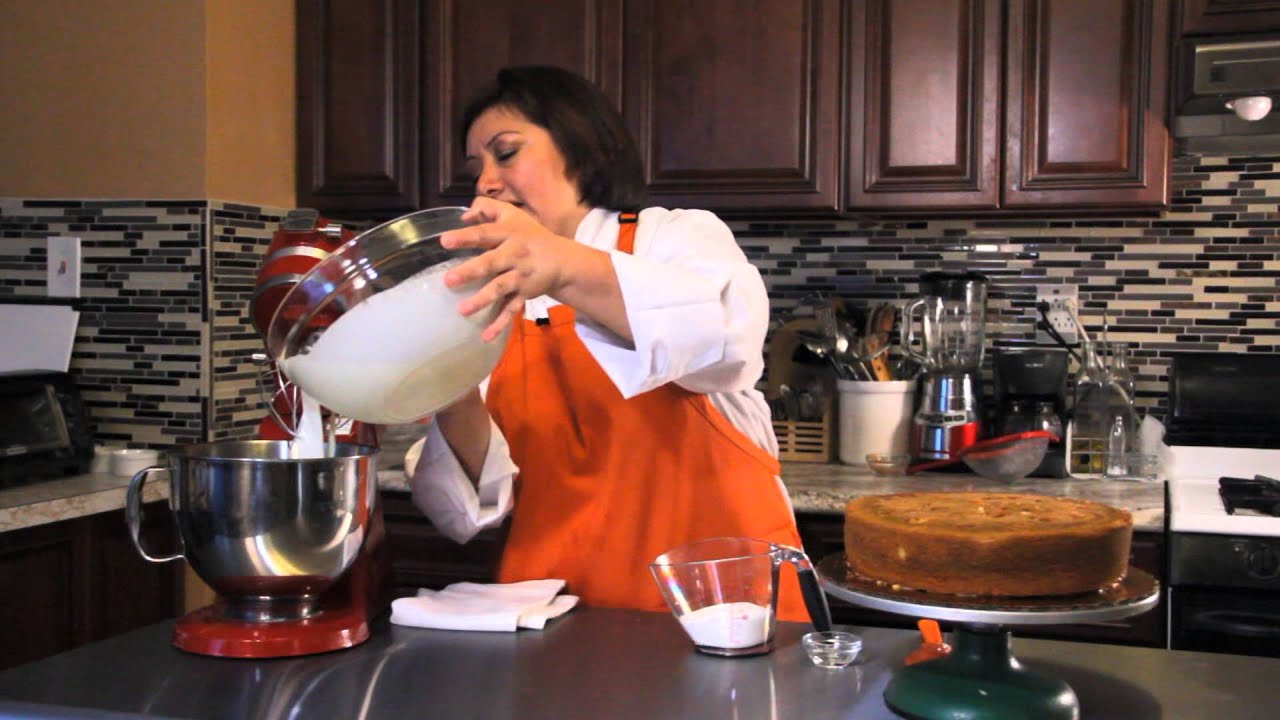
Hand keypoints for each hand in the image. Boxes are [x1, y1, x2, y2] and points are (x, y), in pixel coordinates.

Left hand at [439, 197, 576, 341]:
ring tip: (462, 310)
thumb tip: (463, 216)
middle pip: (491, 263)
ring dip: (482, 300)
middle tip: (449, 280)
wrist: (561, 259)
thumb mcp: (511, 215)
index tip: (444, 241)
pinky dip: (500, 324)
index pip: (484, 234)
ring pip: (500, 289)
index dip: (465, 237)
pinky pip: (511, 310)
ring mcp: (519, 277)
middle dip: (471, 271)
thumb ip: (487, 209)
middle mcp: (514, 255)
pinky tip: (485, 336)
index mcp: (508, 235)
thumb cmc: (529, 235)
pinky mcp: (524, 295)